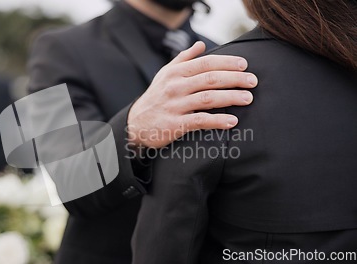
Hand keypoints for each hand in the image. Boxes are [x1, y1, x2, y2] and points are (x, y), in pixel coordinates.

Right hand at [127, 41, 257, 148]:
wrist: (136, 123)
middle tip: (252, 81)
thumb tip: (201, 45)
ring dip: (231, 97)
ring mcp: (175, 105)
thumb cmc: (155, 97)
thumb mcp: (165, 74)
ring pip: (208, 98)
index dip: (227, 63)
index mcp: (176, 73)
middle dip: (234, 79)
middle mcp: (175, 87)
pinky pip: (200, 121)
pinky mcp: (175, 124)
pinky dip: (217, 121)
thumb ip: (183, 59)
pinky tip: (232, 121)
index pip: (205, 63)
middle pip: (210, 79)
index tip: (244, 65)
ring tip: (248, 98)